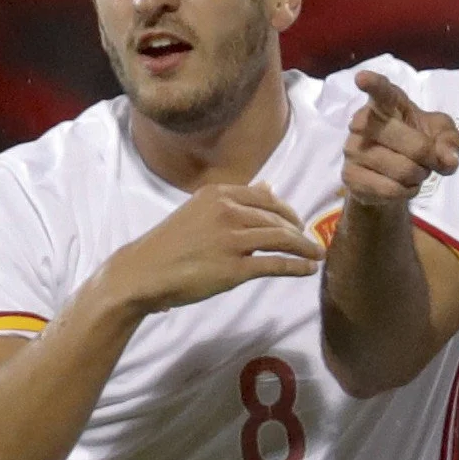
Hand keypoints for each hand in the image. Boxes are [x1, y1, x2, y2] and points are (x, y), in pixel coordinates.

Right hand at [86, 182, 324, 318]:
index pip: (264, 197)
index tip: (296, 221)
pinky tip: (307, 269)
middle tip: (308, 241)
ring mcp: (232, 240)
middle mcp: (227, 212)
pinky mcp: (235, 268)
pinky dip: (296, 266)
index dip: (286, 209)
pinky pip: (275, 264)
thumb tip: (268, 186)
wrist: (143, 272)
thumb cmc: (167, 245)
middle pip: (276, 218)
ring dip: (303, 247)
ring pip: (281, 239)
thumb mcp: (199, 211)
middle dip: (297, 230)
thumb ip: (232, 200)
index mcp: (217, 194)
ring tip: (315, 254)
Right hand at [342, 70, 458, 213]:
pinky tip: (401, 185)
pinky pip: (390, 190)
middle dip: (430, 158)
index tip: (362, 78)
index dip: (373, 84)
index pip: (380, 91)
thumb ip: (451, 141)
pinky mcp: (349, 176)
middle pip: (412, 144)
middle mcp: (362, 122)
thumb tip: (449, 159)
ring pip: (403, 170)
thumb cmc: (416, 141)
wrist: (389, 174)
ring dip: (418, 176)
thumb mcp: (441, 135)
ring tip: (413, 171)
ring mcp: (352, 150)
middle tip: (431, 160)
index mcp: (386, 103)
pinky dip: (406, 191)